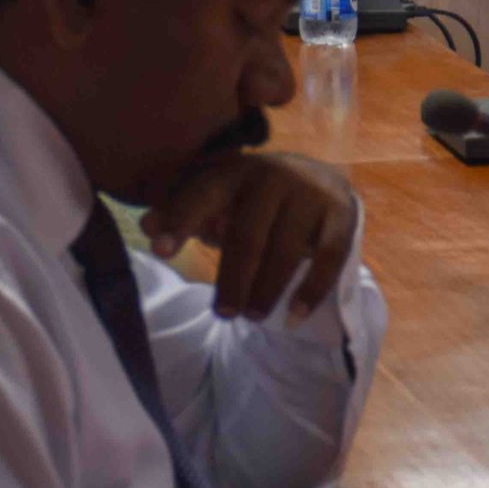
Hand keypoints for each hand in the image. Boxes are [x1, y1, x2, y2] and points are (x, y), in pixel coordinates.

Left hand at [144, 151, 358, 321]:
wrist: (317, 179)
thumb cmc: (253, 200)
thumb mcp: (218, 200)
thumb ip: (182, 212)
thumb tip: (147, 225)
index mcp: (234, 171)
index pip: (202, 194)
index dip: (179, 220)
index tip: (158, 249)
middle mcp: (273, 175)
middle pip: (247, 234)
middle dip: (232, 279)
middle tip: (223, 314)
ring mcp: (310, 193)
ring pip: (286, 249)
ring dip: (268, 289)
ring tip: (253, 316)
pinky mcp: (342, 212)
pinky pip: (329, 255)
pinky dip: (312, 288)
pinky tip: (295, 314)